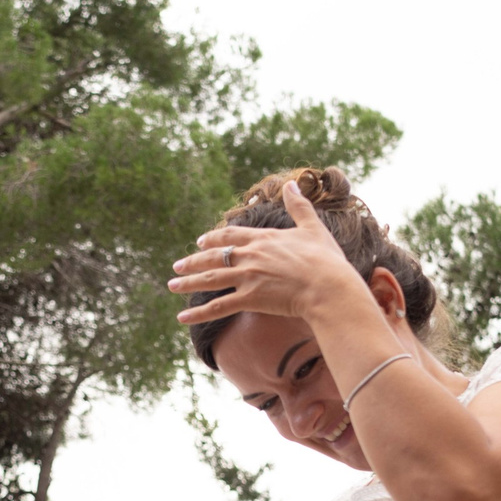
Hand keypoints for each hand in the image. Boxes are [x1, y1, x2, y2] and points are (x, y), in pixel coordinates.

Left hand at [167, 180, 374, 327]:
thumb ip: (299, 206)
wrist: (329, 287)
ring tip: (171, 286)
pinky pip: (218, 306)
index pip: (230, 235)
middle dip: (193, 261)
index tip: (200, 242)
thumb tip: (292, 183)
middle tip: (177, 266)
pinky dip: (198, 313)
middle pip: (214, 256)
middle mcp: (251, 255)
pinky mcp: (250, 298)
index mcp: (264, 238)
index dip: (213, 238)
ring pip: (210, 279)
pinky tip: (182, 318)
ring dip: (188, 282)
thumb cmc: (326, 260)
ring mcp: (248, 276)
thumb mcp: (313, 228)